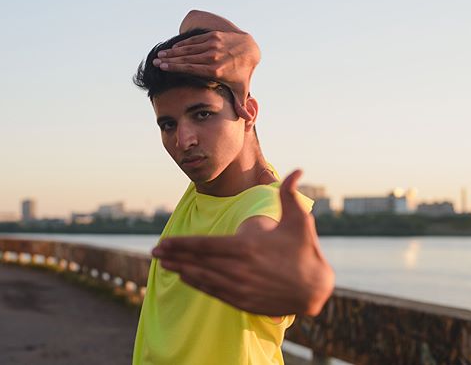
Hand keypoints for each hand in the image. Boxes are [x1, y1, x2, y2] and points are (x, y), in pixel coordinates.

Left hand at [151, 170, 334, 316]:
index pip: (204, 246)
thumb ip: (290, 194)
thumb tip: (298, 169)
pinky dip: (197, 284)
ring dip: (181, 270)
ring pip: (203, 278)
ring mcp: (240, 288)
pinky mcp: (243, 301)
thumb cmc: (304, 249)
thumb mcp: (300, 220)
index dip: (181, 244)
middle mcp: (239, 269)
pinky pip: (214, 292)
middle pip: (198, 262)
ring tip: (164, 264)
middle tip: (154, 252)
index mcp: (247, 247)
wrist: (315, 288)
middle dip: (174, 257)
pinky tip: (185, 278)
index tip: (163, 242)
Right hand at [152, 31, 260, 120]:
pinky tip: (173, 48)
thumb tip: (247, 120)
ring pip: (189, 48)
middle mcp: (213, 56)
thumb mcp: (242, 88)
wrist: (250, 48)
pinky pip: (195, 40)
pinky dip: (184, 44)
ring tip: (161, 54)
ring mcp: (213, 44)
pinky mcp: (213, 36)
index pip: (191, 68)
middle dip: (170, 59)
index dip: (176, 67)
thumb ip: (240, 104)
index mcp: (216, 70)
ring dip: (174, 51)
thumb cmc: (243, 71)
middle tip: (156, 61)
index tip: (163, 68)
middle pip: (187, 58)